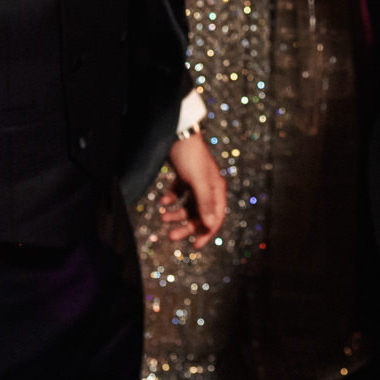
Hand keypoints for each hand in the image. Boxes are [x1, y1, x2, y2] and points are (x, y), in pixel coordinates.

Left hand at [161, 132, 227, 247]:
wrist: (177, 133)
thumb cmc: (190, 155)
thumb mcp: (197, 181)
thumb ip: (204, 203)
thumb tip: (210, 226)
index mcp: (216, 190)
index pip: (215, 218)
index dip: (206, 233)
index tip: (195, 246)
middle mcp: (208, 188)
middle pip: (199, 214)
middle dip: (185, 226)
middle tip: (170, 236)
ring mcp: (196, 182)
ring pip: (187, 206)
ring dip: (175, 213)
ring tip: (162, 217)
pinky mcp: (184, 176)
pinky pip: (179, 194)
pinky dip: (171, 198)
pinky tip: (162, 200)